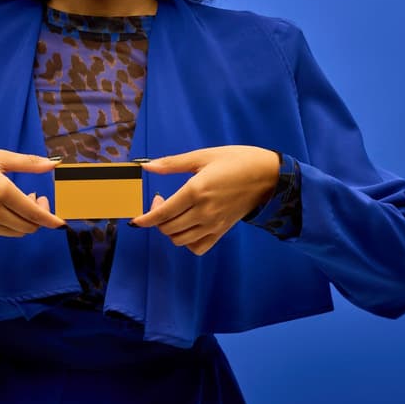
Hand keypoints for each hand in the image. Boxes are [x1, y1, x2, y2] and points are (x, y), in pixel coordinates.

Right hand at [0, 147, 65, 236]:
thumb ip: (27, 163)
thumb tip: (53, 163)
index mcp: (1, 191)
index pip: (34, 213)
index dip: (52, 219)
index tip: (62, 221)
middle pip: (29, 226)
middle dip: (40, 216)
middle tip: (37, 196)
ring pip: (18, 232)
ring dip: (27, 220)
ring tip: (23, 200)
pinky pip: (4, 231)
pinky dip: (14, 223)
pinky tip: (9, 206)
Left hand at [129, 146, 279, 255]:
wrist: (268, 176)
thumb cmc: (236, 160)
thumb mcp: (203, 156)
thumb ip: (172, 163)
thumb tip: (147, 166)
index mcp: (196, 191)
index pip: (162, 213)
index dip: (145, 218)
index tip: (136, 218)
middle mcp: (203, 212)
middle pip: (168, 228)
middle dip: (156, 219)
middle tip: (160, 200)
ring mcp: (214, 225)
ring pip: (180, 240)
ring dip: (169, 230)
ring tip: (173, 212)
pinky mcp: (222, 231)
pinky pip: (198, 247)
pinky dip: (187, 242)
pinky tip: (187, 227)